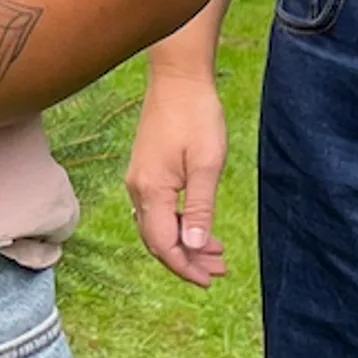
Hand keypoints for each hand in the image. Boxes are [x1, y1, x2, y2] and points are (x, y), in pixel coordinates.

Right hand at [126, 66, 231, 287]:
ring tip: (215, 252)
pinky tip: (197, 225)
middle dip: (187, 260)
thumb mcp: (207, 164)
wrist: (179, 78)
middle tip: (219, 270)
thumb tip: (192, 245)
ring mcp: (139, 179)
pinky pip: (157, 209)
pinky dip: (177, 223)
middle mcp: (138, 188)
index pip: (163, 244)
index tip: (210, 279)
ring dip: (184, 243)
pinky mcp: (145, 170)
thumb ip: (200, 208)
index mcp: (152, 190)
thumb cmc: (196, 116)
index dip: (186, 267)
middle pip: (157, 240)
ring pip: (157, 225)